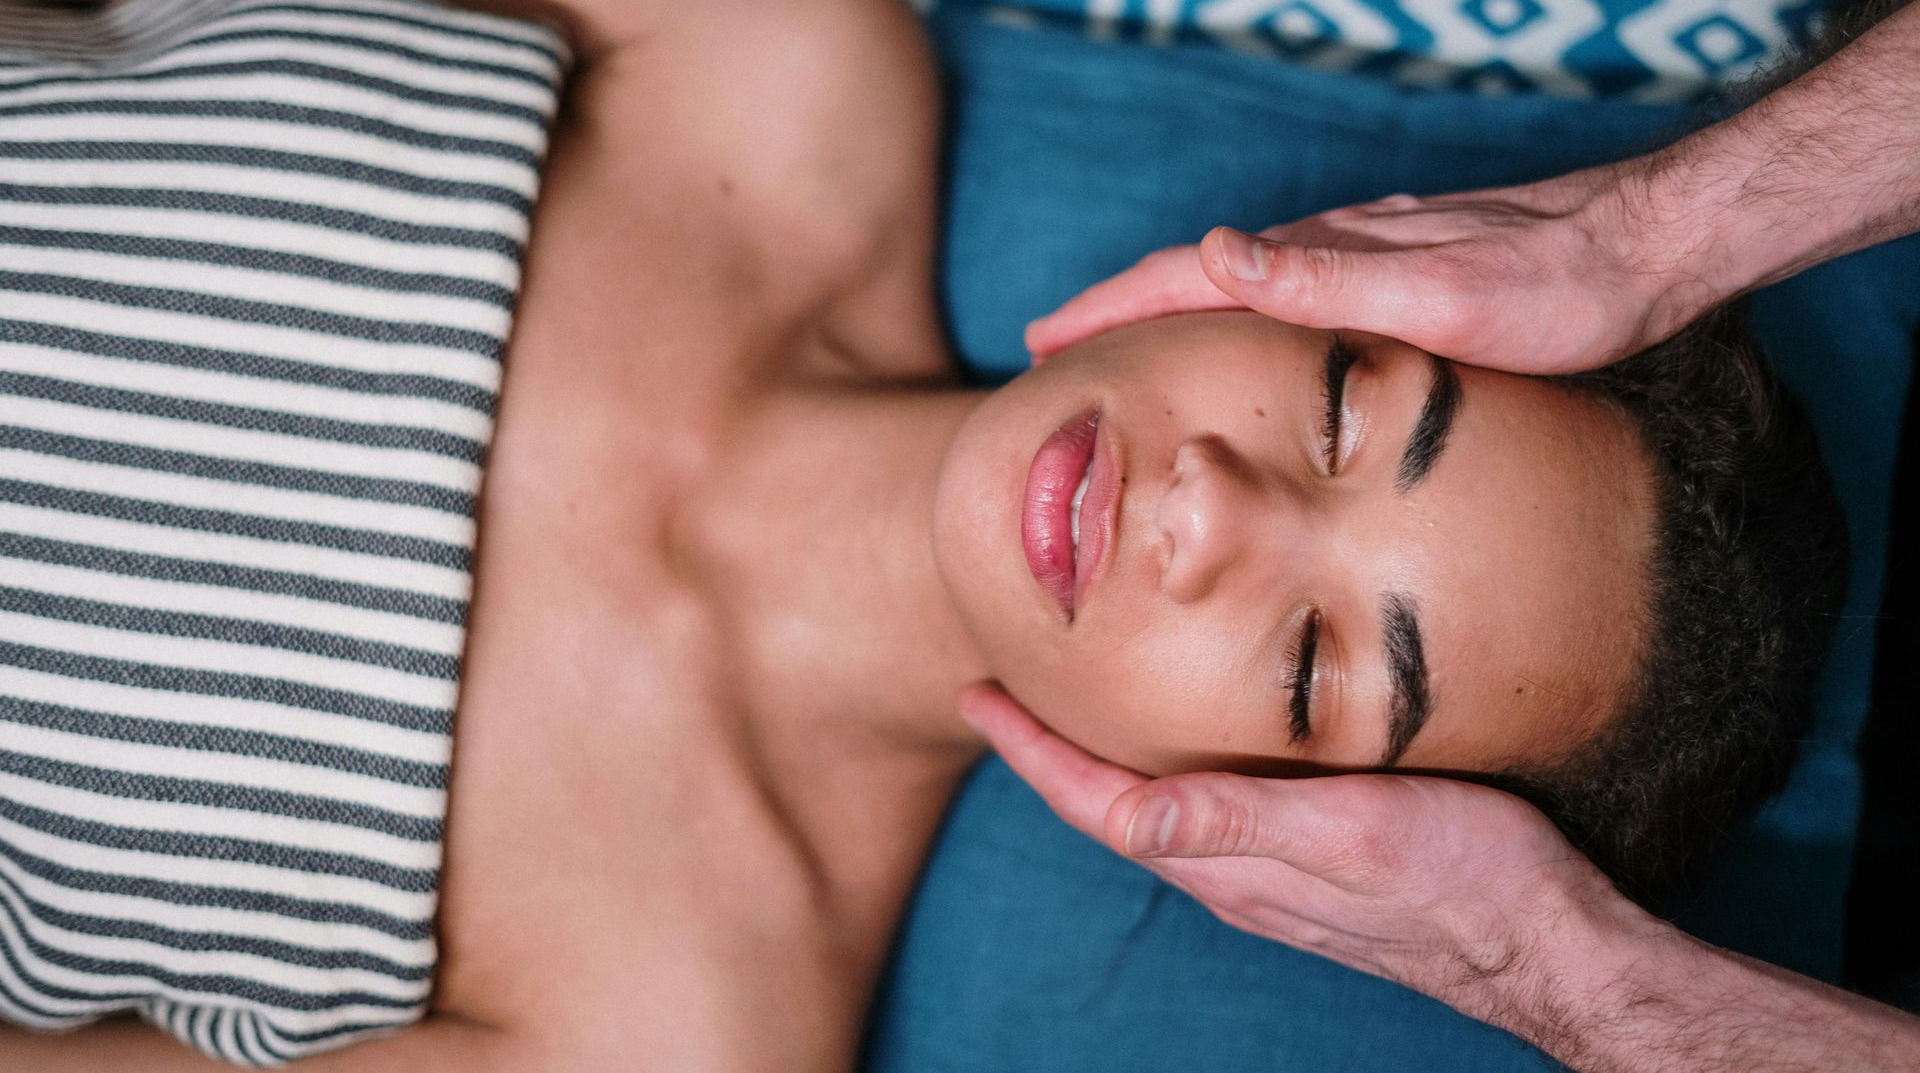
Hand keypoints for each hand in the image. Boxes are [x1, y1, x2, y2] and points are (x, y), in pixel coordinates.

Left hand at [956, 681, 1661, 1024]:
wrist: (1552, 942)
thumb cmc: (1464, 879)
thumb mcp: (1354, 835)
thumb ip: (1242, 821)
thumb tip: (1128, 815)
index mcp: (1229, 864)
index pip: (1097, 805)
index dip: (1032, 752)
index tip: (978, 696)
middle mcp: (1235, 874)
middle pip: (1112, 809)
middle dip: (1051, 753)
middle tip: (1007, 690)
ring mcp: (1272, 874)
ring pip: (1159, 811)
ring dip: (1104, 762)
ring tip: (1073, 708)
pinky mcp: (1314, 863)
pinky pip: (1211, 813)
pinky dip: (1170, 769)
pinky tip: (1189, 741)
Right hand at [1025, 164, 1720, 375]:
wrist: (1642, 253)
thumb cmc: (1550, 289)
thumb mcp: (1437, 296)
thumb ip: (1325, 279)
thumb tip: (1212, 253)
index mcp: (1322, 256)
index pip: (1183, 276)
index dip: (1106, 309)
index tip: (1040, 341)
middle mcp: (1330, 249)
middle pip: (1193, 275)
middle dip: (1114, 309)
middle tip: (1049, 348)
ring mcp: (1359, 258)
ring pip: (1234, 284)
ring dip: (1165, 312)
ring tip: (1120, 347)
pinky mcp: (1391, 274)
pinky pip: (1280, 294)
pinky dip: (1228, 314)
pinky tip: (1237, 336)